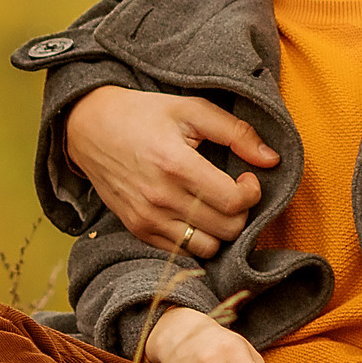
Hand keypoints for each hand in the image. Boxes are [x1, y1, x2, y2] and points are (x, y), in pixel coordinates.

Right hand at [66, 85, 278, 259]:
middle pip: (226, 230)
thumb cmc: (145, 114)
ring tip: (216, 205)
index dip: (252, 192)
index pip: (233, 202)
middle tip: (235, 191)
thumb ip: (236, 132)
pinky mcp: (136, 229)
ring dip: (220, 231)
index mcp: (176, 165)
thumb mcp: (192, 110)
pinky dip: (197, 240)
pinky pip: (180, 252)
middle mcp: (160, 198)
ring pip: (206, 249)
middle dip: (242, 212)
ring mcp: (146, 219)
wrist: (89, 128)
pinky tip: (196, 215)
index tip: (247, 177)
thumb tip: (272, 159)